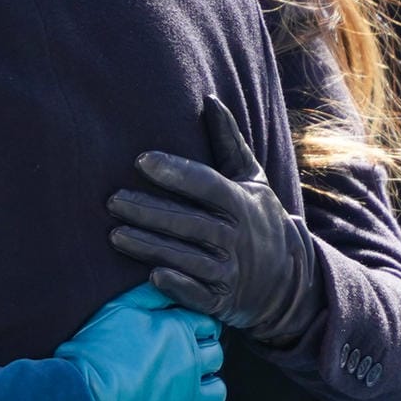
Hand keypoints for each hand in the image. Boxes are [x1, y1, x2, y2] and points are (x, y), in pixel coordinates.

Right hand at [55, 284, 224, 400]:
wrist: (89, 387)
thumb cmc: (100, 346)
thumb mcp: (121, 308)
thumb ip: (150, 293)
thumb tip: (168, 279)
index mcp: (179, 328)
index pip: (206, 320)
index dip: (196, 322)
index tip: (184, 326)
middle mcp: (191, 357)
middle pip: (214, 348)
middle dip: (203, 347)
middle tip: (183, 349)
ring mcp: (189, 386)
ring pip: (216, 381)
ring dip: (205, 376)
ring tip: (185, 374)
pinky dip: (203, 396)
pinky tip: (185, 391)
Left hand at [108, 97, 321, 344]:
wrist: (288, 282)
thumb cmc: (260, 219)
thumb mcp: (252, 179)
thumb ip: (229, 141)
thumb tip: (209, 99)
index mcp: (242, 203)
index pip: (206, 184)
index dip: (175, 172)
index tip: (142, 160)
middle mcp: (237, 238)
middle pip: (189, 222)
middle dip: (149, 211)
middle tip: (112, 200)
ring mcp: (230, 272)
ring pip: (186, 257)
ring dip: (150, 247)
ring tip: (115, 234)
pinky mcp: (222, 301)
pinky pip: (198, 294)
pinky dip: (177, 286)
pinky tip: (151, 276)